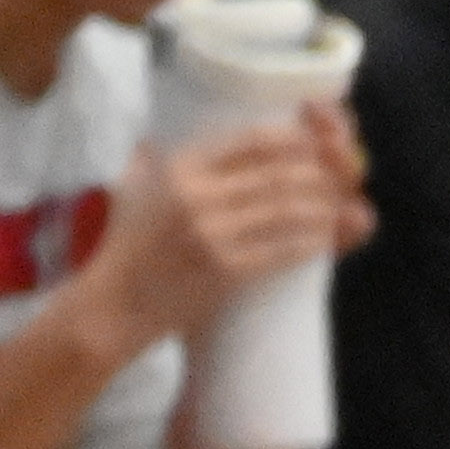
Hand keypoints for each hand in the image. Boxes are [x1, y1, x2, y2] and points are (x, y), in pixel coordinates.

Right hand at [89, 107, 365, 346]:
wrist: (109, 310)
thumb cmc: (123, 250)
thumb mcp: (133, 188)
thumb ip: (152, 158)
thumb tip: (161, 138)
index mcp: (182, 168)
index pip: (256, 140)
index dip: (298, 138)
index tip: (318, 144)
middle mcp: (198, 196)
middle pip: (282, 173)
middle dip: (321, 175)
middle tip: (340, 181)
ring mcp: (213, 235)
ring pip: (289, 210)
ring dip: (323, 208)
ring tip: (338, 208)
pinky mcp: (225, 272)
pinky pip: (282, 250)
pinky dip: (311, 242)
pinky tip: (325, 238)